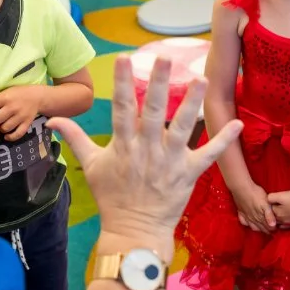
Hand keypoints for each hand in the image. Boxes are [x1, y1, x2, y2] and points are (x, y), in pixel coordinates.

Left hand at [0, 85, 41, 140]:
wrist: (37, 97)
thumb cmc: (17, 94)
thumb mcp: (5, 92)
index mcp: (5, 98)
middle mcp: (12, 107)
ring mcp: (20, 116)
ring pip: (5, 128)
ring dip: (2, 129)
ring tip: (2, 126)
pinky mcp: (27, 123)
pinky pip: (17, 134)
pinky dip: (11, 137)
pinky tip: (7, 135)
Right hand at [49, 56, 242, 253]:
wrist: (133, 231)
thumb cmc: (112, 197)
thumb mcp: (91, 166)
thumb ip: (75, 138)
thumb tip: (52, 119)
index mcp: (123, 145)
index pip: (121, 108)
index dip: (121, 83)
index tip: (124, 58)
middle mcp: (146, 150)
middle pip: (153, 112)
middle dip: (158, 84)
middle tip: (165, 58)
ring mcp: (169, 162)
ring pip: (181, 128)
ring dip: (192, 103)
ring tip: (202, 79)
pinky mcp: (188, 174)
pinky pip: (208, 156)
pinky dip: (224, 141)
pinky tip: (237, 123)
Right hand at [230, 181, 275, 233]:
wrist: (242, 187)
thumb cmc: (255, 194)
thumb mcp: (265, 203)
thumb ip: (269, 215)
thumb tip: (273, 226)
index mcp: (260, 216)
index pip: (268, 227)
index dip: (273, 229)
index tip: (277, 230)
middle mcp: (253, 218)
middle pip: (261, 228)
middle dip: (267, 230)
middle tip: (272, 232)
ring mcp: (246, 216)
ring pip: (253, 226)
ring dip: (258, 229)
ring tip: (262, 229)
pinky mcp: (241, 212)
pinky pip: (243, 221)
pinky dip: (247, 224)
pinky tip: (249, 224)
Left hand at [267, 190, 289, 227]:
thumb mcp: (281, 195)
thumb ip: (271, 197)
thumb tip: (266, 200)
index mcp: (277, 213)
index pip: (268, 211)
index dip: (268, 207)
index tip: (268, 203)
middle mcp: (282, 220)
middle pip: (273, 219)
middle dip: (271, 215)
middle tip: (270, 211)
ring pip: (280, 224)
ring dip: (277, 221)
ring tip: (276, 217)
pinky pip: (287, 226)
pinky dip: (284, 225)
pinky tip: (285, 222)